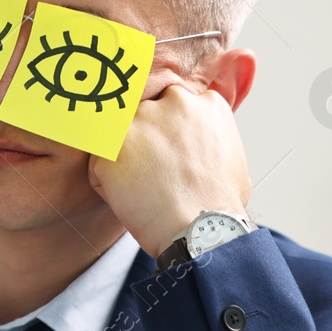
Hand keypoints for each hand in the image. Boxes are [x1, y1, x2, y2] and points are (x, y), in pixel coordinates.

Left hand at [88, 84, 251, 257]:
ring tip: (142, 187)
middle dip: (144, 137)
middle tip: (152, 170)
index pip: (173, 104)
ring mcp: (140, 121)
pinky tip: (128, 199)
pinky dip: (106, 181)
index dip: (167, 132)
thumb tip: (200, 142)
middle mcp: (172, 103)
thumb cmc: (218, 203)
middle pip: (146, 112)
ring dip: (123, 157)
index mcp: (205, 103)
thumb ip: (210, 136)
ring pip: (119, 135)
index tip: (168, 154)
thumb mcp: (231, 156)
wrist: (201, 228)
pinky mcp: (111, 144)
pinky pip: (99, 162)